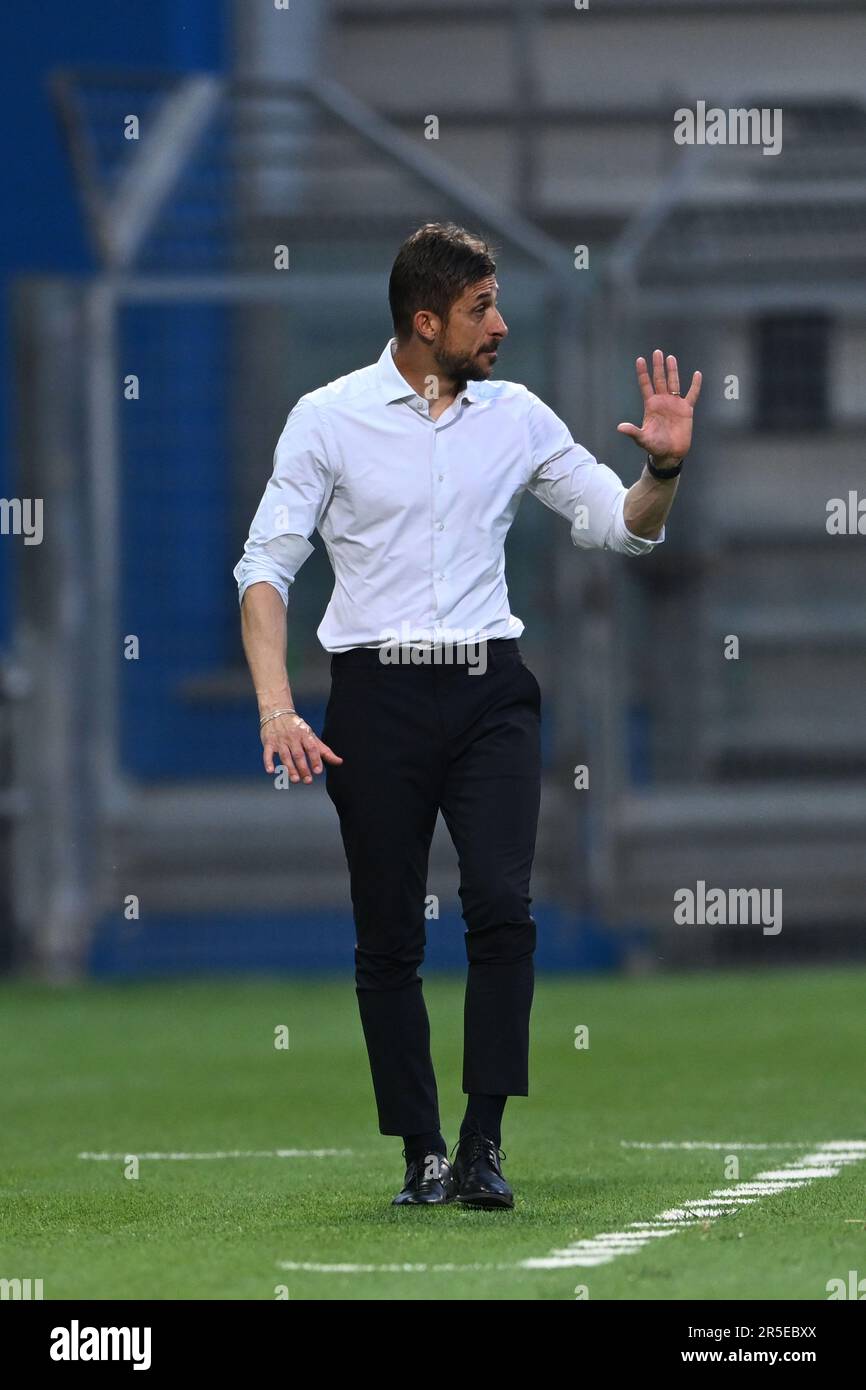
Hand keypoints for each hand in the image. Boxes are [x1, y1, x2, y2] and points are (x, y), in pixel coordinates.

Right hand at [261, 711, 342, 782]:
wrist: (277, 712)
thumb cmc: (298, 728)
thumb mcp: (311, 736)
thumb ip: (324, 751)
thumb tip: (339, 762)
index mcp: (305, 735)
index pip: (311, 748)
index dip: (315, 759)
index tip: (318, 771)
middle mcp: (293, 738)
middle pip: (298, 754)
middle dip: (303, 768)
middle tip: (308, 781)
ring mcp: (280, 740)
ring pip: (285, 755)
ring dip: (289, 768)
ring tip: (295, 780)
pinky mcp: (268, 743)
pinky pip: (267, 753)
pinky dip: (268, 762)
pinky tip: (271, 771)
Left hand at [617, 349, 701, 467]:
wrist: (670, 454)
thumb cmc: (654, 446)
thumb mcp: (642, 439)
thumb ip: (633, 432)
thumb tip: (620, 427)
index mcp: (651, 405)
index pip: (646, 385)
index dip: (643, 373)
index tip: (640, 359)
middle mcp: (662, 402)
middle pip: (660, 380)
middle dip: (658, 366)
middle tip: (657, 352)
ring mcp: (674, 404)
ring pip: (674, 383)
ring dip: (672, 371)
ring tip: (670, 358)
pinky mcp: (686, 410)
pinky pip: (692, 394)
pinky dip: (695, 385)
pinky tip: (697, 374)